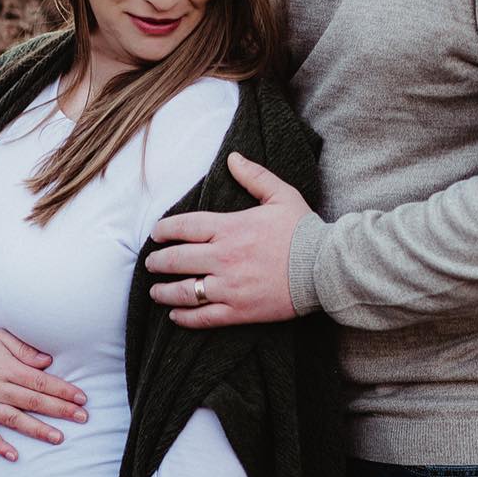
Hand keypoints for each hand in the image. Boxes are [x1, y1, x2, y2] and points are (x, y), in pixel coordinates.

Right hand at [0, 323, 87, 460]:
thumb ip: (24, 350)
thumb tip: (47, 362)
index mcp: (5, 368)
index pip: (40, 382)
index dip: (62, 390)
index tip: (81, 398)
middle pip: (32, 402)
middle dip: (60, 410)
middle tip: (83, 417)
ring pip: (13, 420)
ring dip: (37, 429)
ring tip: (58, 438)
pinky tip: (14, 456)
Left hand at [144, 151, 307, 326]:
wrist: (326, 268)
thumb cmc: (304, 231)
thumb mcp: (281, 195)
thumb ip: (254, 176)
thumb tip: (232, 158)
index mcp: (230, 227)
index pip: (183, 227)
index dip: (163, 231)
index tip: (156, 235)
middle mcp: (224, 257)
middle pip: (177, 260)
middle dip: (158, 263)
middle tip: (151, 264)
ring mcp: (230, 286)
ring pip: (184, 291)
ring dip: (164, 292)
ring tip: (156, 292)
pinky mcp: (239, 310)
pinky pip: (203, 317)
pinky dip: (184, 318)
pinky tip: (175, 317)